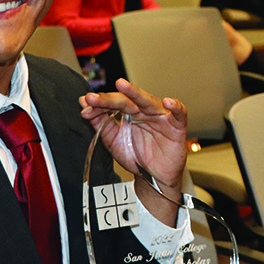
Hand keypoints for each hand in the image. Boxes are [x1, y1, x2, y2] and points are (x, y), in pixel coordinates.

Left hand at [80, 79, 187, 212]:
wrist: (152, 178)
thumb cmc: (136, 155)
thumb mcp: (113, 140)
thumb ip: (100, 123)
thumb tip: (84, 105)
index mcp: (129, 112)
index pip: (114, 103)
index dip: (100, 103)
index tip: (85, 103)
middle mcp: (144, 111)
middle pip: (127, 100)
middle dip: (109, 99)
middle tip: (93, 98)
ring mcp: (160, 117)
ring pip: (149, 101)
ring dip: (136, 93)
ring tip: (123, 86)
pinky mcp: (177, 126)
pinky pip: (179, 114)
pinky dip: (176, 107)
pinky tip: (168, 102)